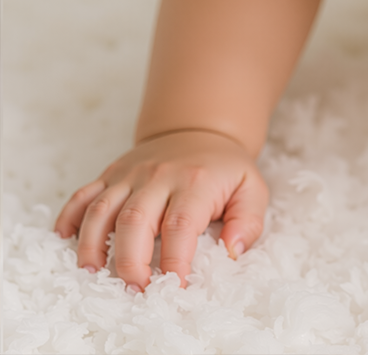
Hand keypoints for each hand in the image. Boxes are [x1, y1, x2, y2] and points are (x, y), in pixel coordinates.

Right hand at [53, 129, 267, 289]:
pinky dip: (70, 217)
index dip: (174, 262)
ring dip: (93, 245)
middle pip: (135, 220)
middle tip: (135, 289)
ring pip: (102, 209)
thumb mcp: (251, 189)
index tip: (174, 288)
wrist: (201, 129)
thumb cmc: (225, 169)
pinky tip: (65, 239)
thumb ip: (247, 221)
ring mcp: (132, 173)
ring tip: (94, 273)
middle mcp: (160, 176)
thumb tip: (233, 251)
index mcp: (196, 182)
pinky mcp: (112, 173)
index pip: (180, 226)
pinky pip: (84, 194)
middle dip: (130, 262)